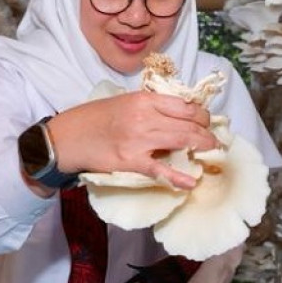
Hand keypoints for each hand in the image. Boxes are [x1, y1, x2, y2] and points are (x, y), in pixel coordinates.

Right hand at [48, 91, 217, 188]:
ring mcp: (138, 140)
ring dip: (200, 148)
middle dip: (206, 133)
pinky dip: (178, 177)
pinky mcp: (130, 161)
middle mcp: (143, 117)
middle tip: (214, 140)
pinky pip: (160, 170)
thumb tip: (178, 115)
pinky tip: (191, 182)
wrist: (68, 137)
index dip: (201, 115)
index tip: (206, 121)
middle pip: (187, 124)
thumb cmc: (95, 118)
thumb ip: (150, 107)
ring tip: (210, 152)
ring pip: (181, 142)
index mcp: (143, 100)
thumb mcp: (124, 102)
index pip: (184, 106)